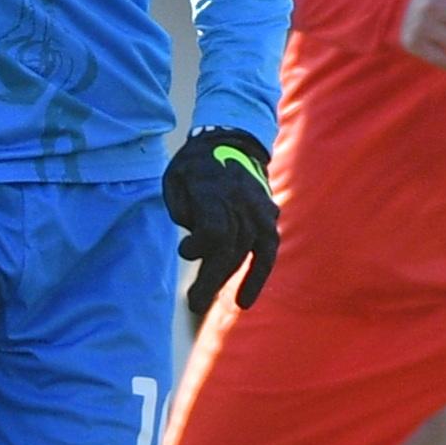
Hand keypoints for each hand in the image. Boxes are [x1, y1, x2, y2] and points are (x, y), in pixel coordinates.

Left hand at [163, 125, 277, 318]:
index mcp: (217, 190)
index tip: (185, 250)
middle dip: (209, 279)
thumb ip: (182, 210)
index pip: (215, 230)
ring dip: (224, 280)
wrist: (233, 141)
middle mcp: (242, 203)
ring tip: (203, 300)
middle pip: (228, 249)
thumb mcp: (176, 178)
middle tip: (193, 303)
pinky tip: (245, 300)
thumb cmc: (195, 164)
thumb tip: (194, 240)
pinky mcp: (270, 219)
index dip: (200, 246)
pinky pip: (267, 252)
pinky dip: (257, 277)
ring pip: (244, 254)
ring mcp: (260, 211)